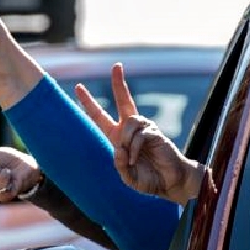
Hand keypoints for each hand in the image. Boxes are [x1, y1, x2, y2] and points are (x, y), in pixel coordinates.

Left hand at [75, 63, 203, 203]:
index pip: (100, 116)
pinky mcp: (155, 132)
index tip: (78, 87)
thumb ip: (119, 165)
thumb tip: (119, 148)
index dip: (89, 102)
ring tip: (131, 159)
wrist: (171, 183)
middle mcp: (130, 129)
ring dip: (126, 141)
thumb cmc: (149, 179)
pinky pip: (139, 134)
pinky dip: (134, 148)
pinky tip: (135, 158)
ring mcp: (144, 128)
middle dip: (119, 83)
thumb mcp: (127, 177)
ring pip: (129, 121)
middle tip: (116, 65)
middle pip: (123, 100)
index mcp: (118, 137)